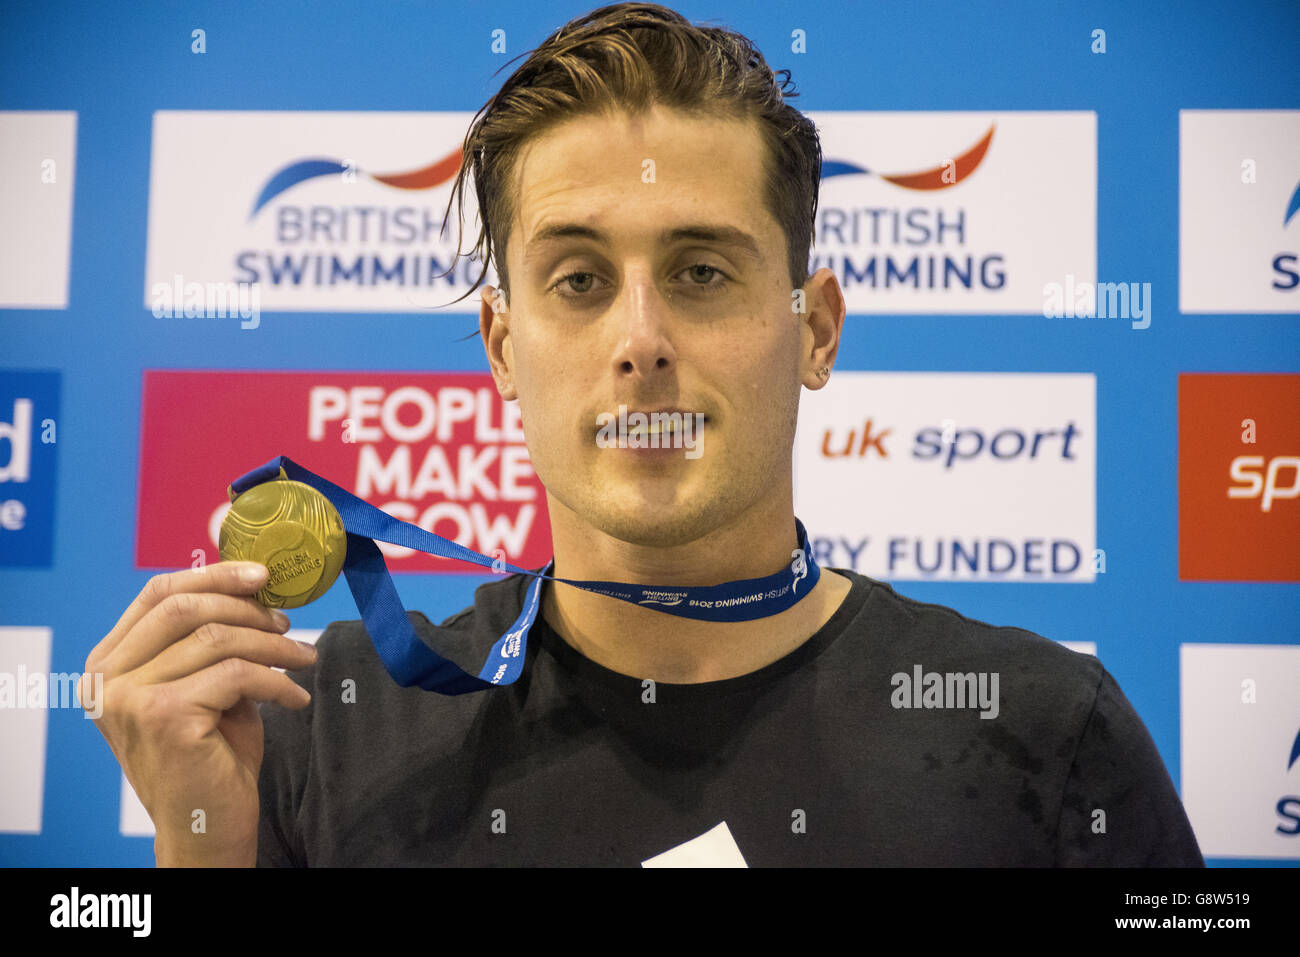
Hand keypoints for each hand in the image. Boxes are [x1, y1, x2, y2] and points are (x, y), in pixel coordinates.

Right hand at [83, 561, 316, 865]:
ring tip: (303, 659)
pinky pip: (237, 674)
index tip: (262, 576)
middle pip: (185, 608)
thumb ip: (208, 640)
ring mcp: (130, 698)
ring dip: (272, 645)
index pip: (157, 594)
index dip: (213, 575)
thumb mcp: (203, 685)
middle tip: (287, 624)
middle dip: (247, 609)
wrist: (204, 827)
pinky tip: (295, 698)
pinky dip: (277, 682)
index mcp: (108, 664)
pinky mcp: (164, 716)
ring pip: (217, 639)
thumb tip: (254, 587)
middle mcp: (107, 679)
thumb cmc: (208, 756)